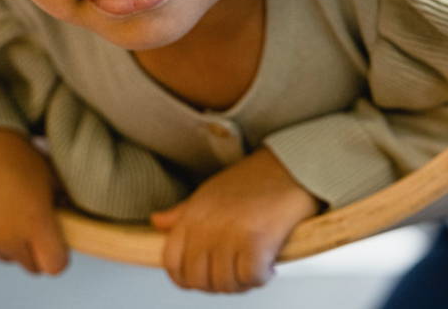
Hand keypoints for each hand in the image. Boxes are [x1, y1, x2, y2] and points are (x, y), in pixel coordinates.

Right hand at [0, 128, 68, 274]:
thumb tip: (76, 220)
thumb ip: (63, 203)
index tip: (55, 239)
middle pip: (32, 266)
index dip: (58, 255)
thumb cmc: (17, 155)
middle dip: (34, 249)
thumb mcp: (48, 174)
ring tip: (5, 208)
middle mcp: (9, 238)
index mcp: (35, 221)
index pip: (55, 265)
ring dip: (10, 243)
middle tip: (30, 222)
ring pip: (7, 257)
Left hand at [150, 146, 318, 291]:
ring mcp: (230, 233)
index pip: (172, 262)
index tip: (206, 276)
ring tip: (253, 266)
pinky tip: (268, 263)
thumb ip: (182, 213)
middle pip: (198, 279)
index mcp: (193, 213)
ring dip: (241, 282)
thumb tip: (157, 222)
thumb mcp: (210, 191)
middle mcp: (207, 224)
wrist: (290, 163)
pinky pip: (250, 277)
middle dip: (217, 283)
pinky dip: (261, 277)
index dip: (186, 278)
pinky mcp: (256, 240)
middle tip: (236, 271)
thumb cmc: (253, 179)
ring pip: (225, 283)